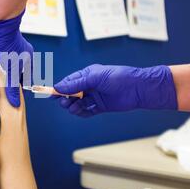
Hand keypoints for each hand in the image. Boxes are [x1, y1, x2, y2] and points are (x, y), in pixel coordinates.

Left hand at [0, 1, 33, 106]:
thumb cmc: (6, 45)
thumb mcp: (11, 70)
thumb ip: (12, 87)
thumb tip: (16, 103)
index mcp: (27, 60)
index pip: (25, 80)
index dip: (18, 89)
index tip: (11, 98)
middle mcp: (19, 55)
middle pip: (14, 74)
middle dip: (7, 81)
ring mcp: (8, 50)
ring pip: (4, 68)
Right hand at [53, 64, 177, 117]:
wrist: (138, 89)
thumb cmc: (119, 77)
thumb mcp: (95, 77)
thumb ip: (76, 83)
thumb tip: (59, 87)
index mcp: (86, 75)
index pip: (68, 82)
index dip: (59, 88)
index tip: (51, 95)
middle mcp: (89, 86)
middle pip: (71, 94)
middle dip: (65, 99)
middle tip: (65, 102)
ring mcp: (95, 96)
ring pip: (77, 103)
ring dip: (73, 106)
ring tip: (74, 107)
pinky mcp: (100, 107)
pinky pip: (86, 111)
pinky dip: (81, 113)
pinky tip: (80, 112)